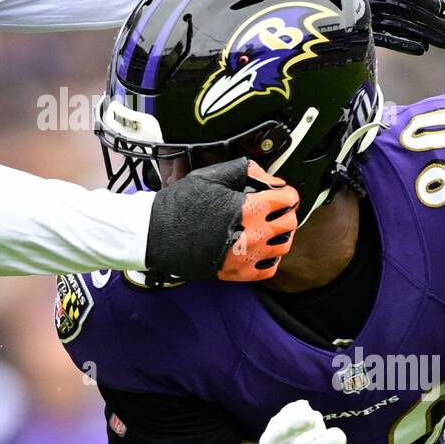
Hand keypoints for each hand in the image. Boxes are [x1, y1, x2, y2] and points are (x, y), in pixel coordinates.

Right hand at [146, 158, 298, 282]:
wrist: (155, 233)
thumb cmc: (180, 204)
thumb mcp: (210, 176)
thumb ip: (244, 171)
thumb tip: (270, 179)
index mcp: (248, 208)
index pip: (288, 199)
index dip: (286, 192)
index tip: (279, 192)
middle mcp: (252, 234)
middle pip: (290, 223)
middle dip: (285, 212)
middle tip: (274, 208)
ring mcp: (245, 256)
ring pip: (283, 247)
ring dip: (280, 234)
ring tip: (267, 228)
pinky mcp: (235, 272)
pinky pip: (268, 269)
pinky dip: (269, 258)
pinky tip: (260, 249)